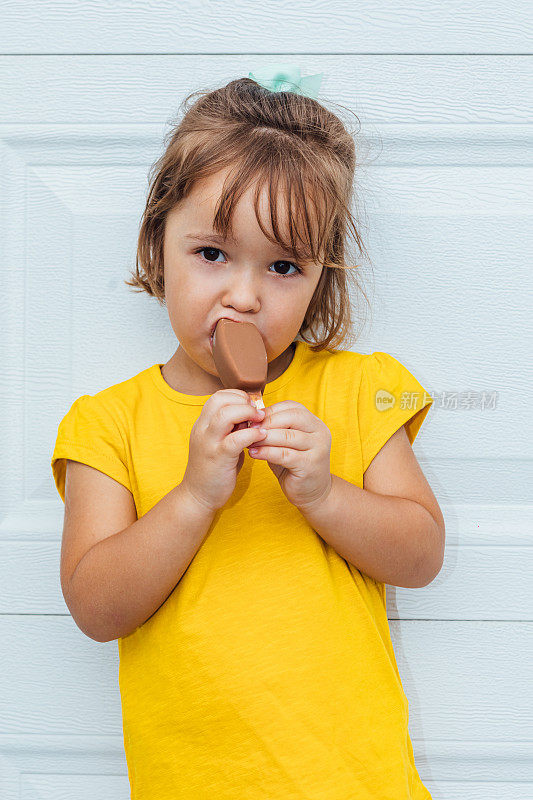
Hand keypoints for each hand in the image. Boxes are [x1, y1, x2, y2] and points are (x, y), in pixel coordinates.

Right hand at [181, 389, 266, 512]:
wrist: (197, 496)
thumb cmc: (213, 469)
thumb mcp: (219, 442)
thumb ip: (232, 428)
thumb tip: (251, 415)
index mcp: (202, 424)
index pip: (217, 396)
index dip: (237, 396)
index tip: (251, 406)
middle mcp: (202, 430)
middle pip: (220, 399)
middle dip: (243, 401)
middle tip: (258, 412)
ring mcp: (209, 443)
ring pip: (226, 414)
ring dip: (247, 413)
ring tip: (260, 421)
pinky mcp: (218, 458)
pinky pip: (236, 439)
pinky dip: (252, 434)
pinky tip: (262, 436)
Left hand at [248, 400, 332, 510]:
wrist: (312, 492)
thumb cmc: (295, 464)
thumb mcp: (286, 442)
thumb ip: (275, 429)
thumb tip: (251, 418)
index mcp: (314, 422)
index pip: (292, 406)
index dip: (270, 411)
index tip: (252, 419)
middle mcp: (320, 432)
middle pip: (291, 417)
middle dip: (267, 422)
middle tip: (249, 429)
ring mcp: (318, 448)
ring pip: (287, 436)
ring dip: (264, 438)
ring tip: (248, 442)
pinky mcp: (310, 465)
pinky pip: (284, 454)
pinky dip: (266, 452)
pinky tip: (254, 454)